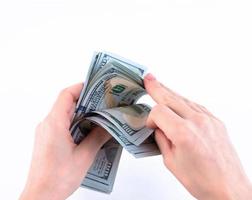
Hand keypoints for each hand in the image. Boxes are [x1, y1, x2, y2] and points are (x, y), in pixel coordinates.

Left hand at [20, 83, 110, 199]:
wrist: (40, 195)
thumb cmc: (56, 178)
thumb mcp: (84, 156)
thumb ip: (97, 137)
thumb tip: (108, 125)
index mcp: (54, 124)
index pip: (66, 95)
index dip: (81, 87)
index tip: (96, 86)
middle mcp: (46, 124)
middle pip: (66, 103)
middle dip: (85, 101)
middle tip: (103, 102)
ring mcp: (45, 132)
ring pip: (64, 114)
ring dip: (81, 113)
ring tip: (99, 116)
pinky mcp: (46, 140)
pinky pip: (61, 124)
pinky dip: (75, 123)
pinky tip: (88, 131)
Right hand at [144, 74, 251, 199]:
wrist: (229, 189)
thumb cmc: (203, 181)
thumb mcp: (171, 161)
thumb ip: (162, 139)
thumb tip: (158, 128)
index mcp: (184, 133)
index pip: (159, 111)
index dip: (151, 118)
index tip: (150, 126)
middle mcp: (198, 122)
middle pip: (171, 98)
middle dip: (157, 88)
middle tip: (149, 79)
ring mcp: (209, 120)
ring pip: (184, 99)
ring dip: (170, 92)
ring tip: (160, 85)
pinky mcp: (217, 122)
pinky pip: (196, 106)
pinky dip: (184, 102)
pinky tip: (178, 100)